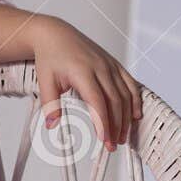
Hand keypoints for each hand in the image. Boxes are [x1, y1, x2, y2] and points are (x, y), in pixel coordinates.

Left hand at [30, 17, 142, 151]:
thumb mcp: (44, 80)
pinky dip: (136, 100)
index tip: (104, 140)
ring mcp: (110, 65)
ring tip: (122, 137)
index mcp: (82, 71)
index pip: (97, 101)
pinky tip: (136, 116)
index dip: (103, 122)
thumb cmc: (50, 56)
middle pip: (115, 101)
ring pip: (125, 95)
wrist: (56, 34)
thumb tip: (52, 125)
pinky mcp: (115, 64)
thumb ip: (49, 103)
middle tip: (112, 145)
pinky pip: (131, 84)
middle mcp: (100, 67)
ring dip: (126, 118)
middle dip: (116, 126)